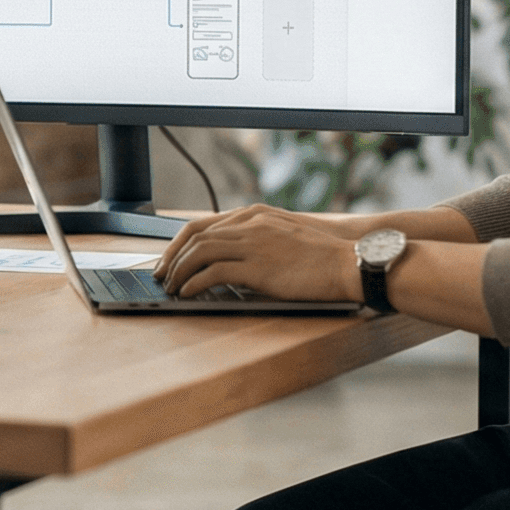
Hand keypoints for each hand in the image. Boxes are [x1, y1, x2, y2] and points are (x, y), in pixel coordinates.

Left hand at [155, 204, 359, 302]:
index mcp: (253, 214)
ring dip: (179, 272)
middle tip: (161, 276)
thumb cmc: (322, 254)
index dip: (179, 243)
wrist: (348, 261)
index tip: (168, 259)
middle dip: (172, 257)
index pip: (202, 224)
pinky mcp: (258, 267)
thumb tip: (231, 258)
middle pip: (194, 237)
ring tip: (171, 288)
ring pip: (199, 252)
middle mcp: (249, 224)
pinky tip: (188, 294)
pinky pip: (213, 273)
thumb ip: (257, 238)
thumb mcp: (284, 235)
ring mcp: (253, 244)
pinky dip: (195, 284)